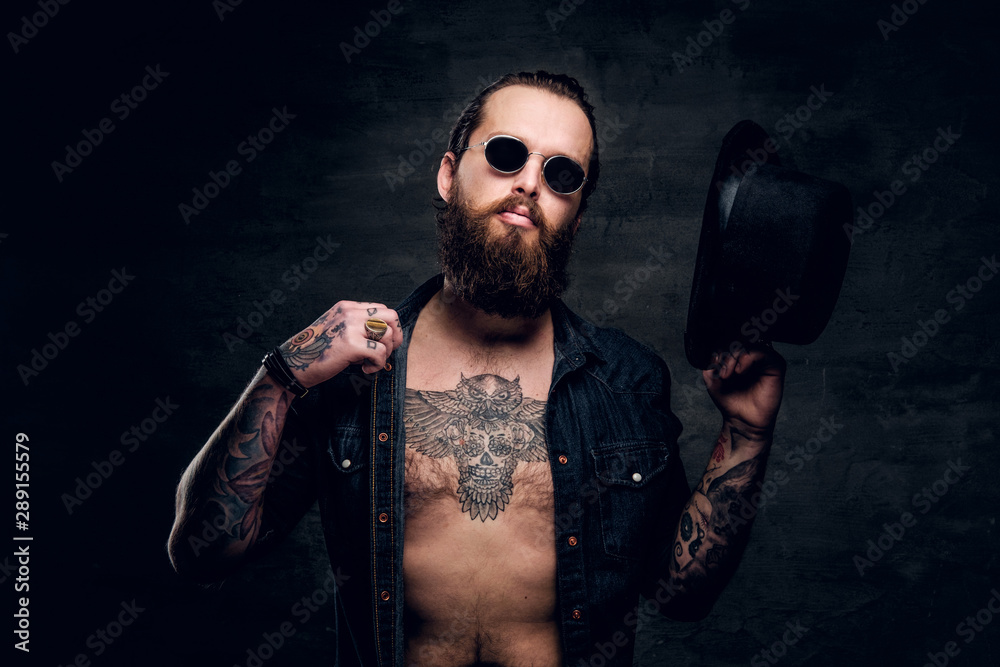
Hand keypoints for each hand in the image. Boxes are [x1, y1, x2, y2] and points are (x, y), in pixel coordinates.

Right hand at [277, 301, 403, 386]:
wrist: (292, 365)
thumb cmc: (316, 351)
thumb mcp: (336, 329)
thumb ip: (356, 326)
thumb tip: (384, 335)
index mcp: (346, 307)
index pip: (381, 310)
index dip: (388, 328)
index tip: (384, 343)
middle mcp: (349, 313)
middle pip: (391, 317)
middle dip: (396, 336)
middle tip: (386, 352)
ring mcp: (350, 327)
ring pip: (388, 335)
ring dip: (385, 353)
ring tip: (371, 363)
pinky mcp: (350, 344)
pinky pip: (379, 352)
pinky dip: (377, 365)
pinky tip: (365, 370)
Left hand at [703, 343, 785, 436]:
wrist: (742, 421)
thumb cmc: (730, 400)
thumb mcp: (712, 380)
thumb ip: (710, 365)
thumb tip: (714, 352)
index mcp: (739, 356)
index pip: (730, 339)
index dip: (719, 349)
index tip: (713, 366)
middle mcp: (753, 355)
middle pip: (738, 340)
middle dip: (725, 355)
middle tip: (721, 373)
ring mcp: (765, 359)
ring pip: (748, 344)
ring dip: (733, 357)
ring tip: (727, 374)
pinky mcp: (776, 365)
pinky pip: (762, 351)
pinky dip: (747, 358)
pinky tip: (739, 371)